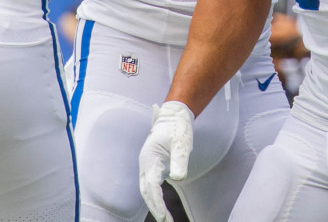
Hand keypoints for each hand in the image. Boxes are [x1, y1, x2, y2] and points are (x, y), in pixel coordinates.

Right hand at [139, 101, 193, 221]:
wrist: (173, 116)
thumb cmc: (177, 128)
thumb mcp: (182, 143)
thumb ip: (180, 160)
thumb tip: (178, 178)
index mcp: (150, 157)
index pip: (151, 185)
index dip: (157, 202)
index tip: (164, 216)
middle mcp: (145, 163)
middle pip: (146, 190)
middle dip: (154, 207)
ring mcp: (148, 165)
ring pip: (146, 189)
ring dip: (154, 204)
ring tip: (166, 219)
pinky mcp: (153, 166)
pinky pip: (151, 185)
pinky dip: (156, 198)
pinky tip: (163, 208)